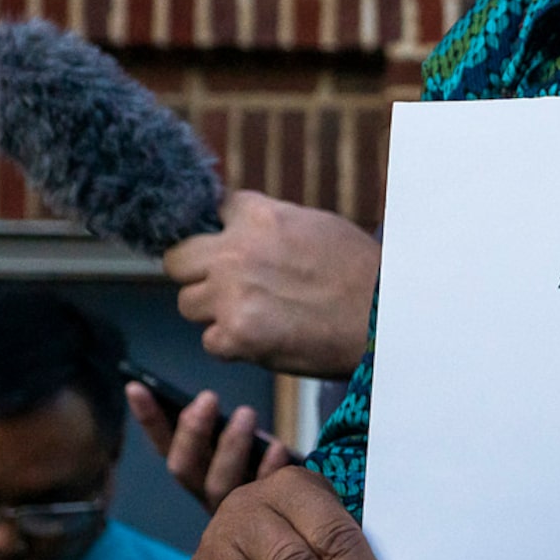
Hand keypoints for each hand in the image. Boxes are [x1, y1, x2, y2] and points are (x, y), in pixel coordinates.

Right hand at [126, 384, 294, 511]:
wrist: (303, 518)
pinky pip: (262, 495)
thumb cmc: (267, 463)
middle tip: (208, 398)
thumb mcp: (241, 442)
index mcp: (195, 471)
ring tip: (246, 414)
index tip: (136, 386)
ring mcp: (231, 512)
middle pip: (184, 468)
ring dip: (229, 447)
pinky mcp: (262, 520)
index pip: (163, 445)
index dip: (148, 419)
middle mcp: (205, 493)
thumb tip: (207, 402)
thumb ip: (221, 428)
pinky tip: (278, 447)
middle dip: (191, 432)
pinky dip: (267, 470)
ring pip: (218, 485)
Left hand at [162, 192, 378, 378]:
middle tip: (225, 288)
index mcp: (257, 215)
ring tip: (254, 317)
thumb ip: (270, 224)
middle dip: (197, 274)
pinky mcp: (236, 336)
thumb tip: (244, 226)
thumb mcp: (315, 226)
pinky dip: (232, 347)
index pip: (213, 213)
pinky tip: (265, 340)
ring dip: (214, 313)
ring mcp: (231, 294)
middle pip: (177, 259)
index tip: (237, 250)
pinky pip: (210, 342)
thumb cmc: (360, 275)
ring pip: (188, 304)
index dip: (224, 234)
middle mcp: (235, 251)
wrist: (383, 320)